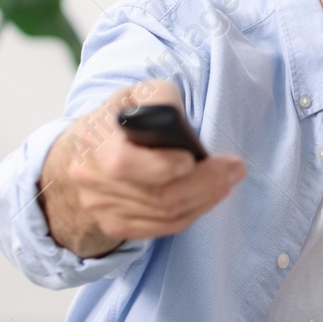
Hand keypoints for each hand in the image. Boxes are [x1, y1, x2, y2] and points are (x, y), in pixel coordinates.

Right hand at [39, 79, 246, 257]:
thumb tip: (175, 122)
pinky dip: (193, 211)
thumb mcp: (139, 94)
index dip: (162, 166)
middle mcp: (90, 177)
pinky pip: (163, 227)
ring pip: (166, 214)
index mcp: (93, 138)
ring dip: (205, 198)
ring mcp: (100, 207)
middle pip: (157, 195)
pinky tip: (207, 196)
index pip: (123, 163)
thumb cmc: (124, 118)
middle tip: (234, 169)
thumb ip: (157, 99)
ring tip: (227, 179)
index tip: (191, 158)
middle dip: (204, 184)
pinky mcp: (115, 225)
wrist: (88, 150)